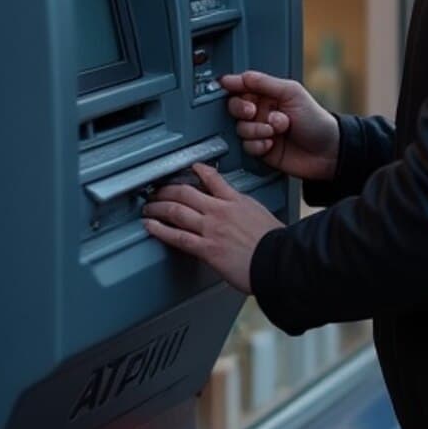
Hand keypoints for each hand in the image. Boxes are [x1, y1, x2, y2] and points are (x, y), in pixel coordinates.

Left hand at [143, 164, 281, 292]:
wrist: (278, 259)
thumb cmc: (275, 241)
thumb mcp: (261, 214)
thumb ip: (245, 210)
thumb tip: (240, 212)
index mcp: (236, 200)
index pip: (212, 177)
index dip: (197, 170)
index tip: (190, 169)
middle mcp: (220, 210)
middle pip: (185, 192)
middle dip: (167, 189)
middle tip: (157, 190)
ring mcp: (211, 228)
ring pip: (176, 210)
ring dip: (158, 207)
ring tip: (148, 207)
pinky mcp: (206, 248)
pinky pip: (177, 236)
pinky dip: (160, 229)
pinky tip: (150, 226)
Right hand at [222, 71, 339, 181]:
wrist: (327, 151)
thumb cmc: (315, 119)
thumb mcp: (292, 93)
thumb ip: (265, 83)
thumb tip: (241, 76)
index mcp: (268, 94)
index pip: (242, 86)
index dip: (233, 86)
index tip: (228, 87)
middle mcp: (262, 111)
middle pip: (235, 107)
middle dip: (242, 109)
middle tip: (254, 112)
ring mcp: (261, 131)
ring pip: (240, 128)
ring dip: (257, 129)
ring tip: (276, 130)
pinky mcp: (261, 149)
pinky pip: (247, 146)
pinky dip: (258, 145)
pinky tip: (272, 144)